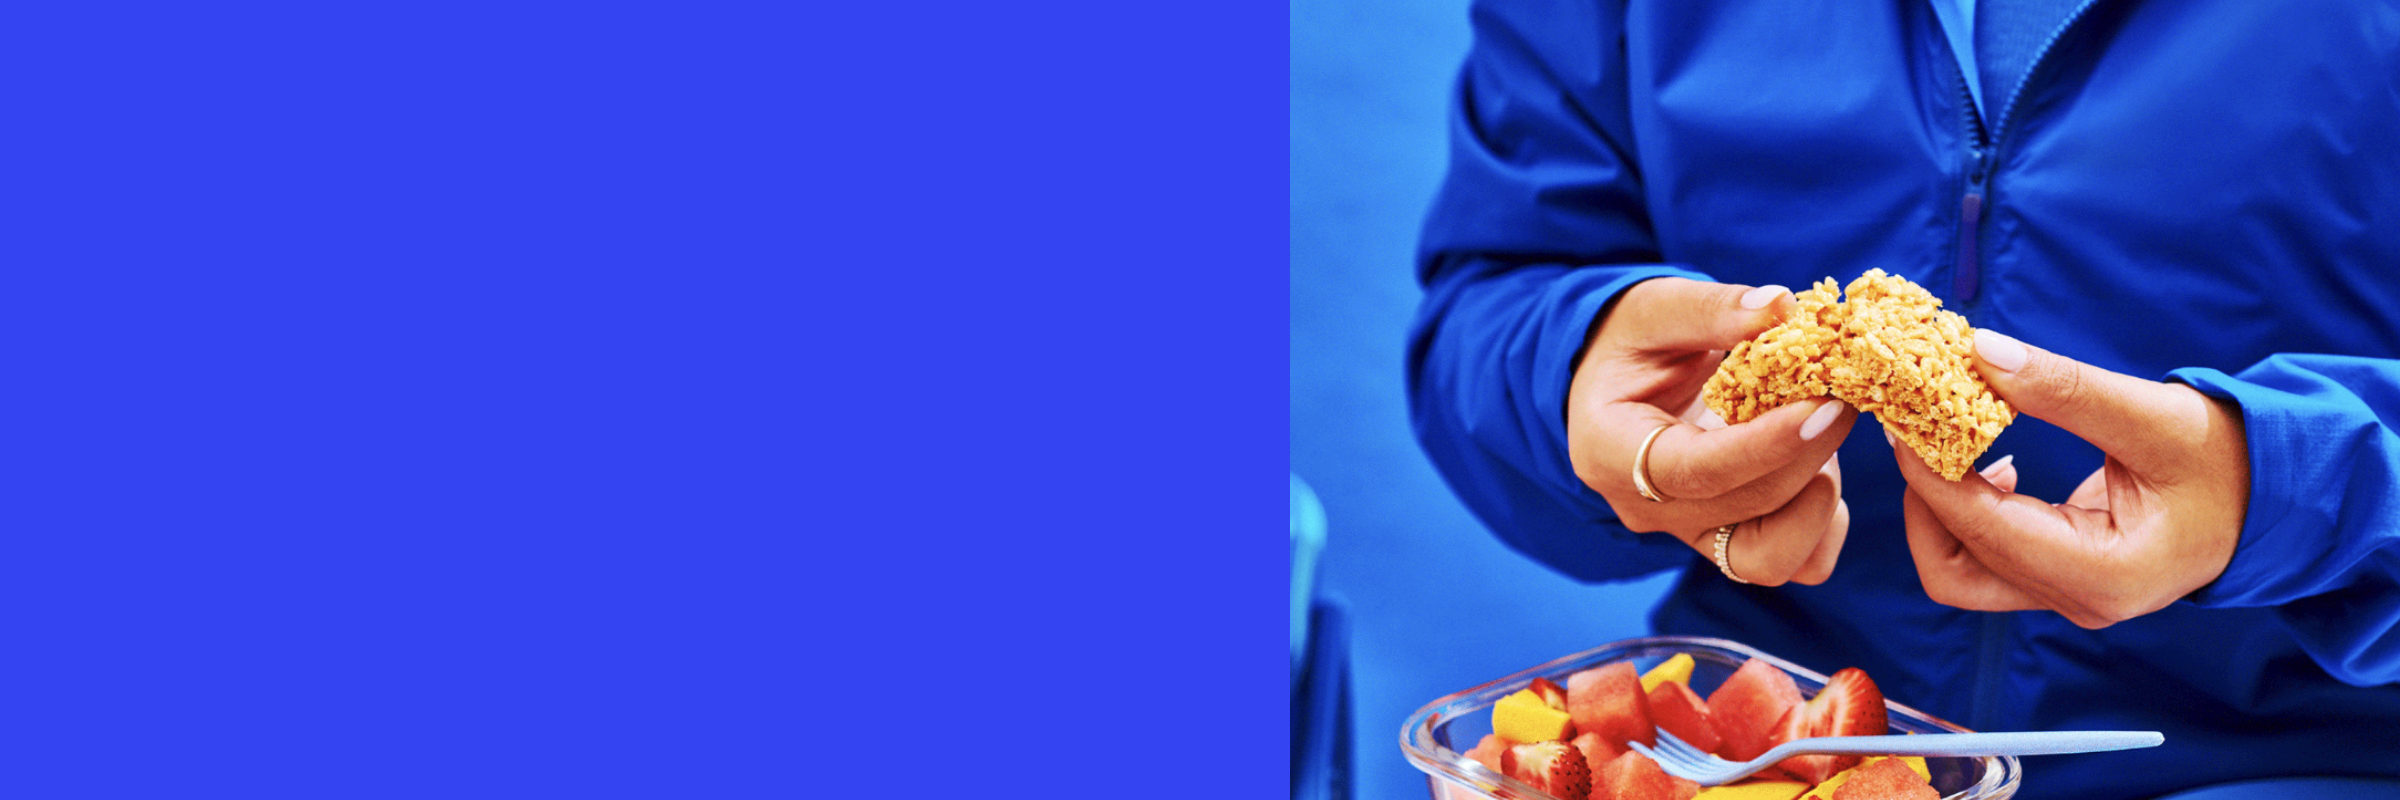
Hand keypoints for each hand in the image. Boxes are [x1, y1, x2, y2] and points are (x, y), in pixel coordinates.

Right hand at [1566, 277, 1858, 585]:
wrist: (1624, 380)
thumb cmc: (1634, 341)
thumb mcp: (1655, 308)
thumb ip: (1711, 309)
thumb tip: (1783, 306)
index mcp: (1610, 451)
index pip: (1693, 470)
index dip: (1766, 446)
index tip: (1823, 406)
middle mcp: (1646, 508)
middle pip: (1744, 507)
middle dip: (1809, 453)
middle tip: (1846, 395)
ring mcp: (1688, 533)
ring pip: (1770, 556)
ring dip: (1817, 500)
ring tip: (1821, 434)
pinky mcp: (1728, 542)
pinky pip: (1793, 560)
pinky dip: (1823, 524)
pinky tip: (1821, 467)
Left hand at [1895, 329, 2248, 627]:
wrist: (2274, 493)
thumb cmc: (2229, 458)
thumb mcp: (2156, 416)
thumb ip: (2065, 388)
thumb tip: (1978, 350)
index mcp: (2104, 576)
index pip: (1982, 533)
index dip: (1928, 475)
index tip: (1900, 416)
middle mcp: (2078, 600)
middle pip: (1952, 567)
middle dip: (1922, 497)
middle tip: (1915, 427)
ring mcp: (2066, 595)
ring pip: (1961, 568)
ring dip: (1939, 504)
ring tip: (1950, 437)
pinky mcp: (2060, 576)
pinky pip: (1987, 554)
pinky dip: (1966, 508)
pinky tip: (1985, 458)